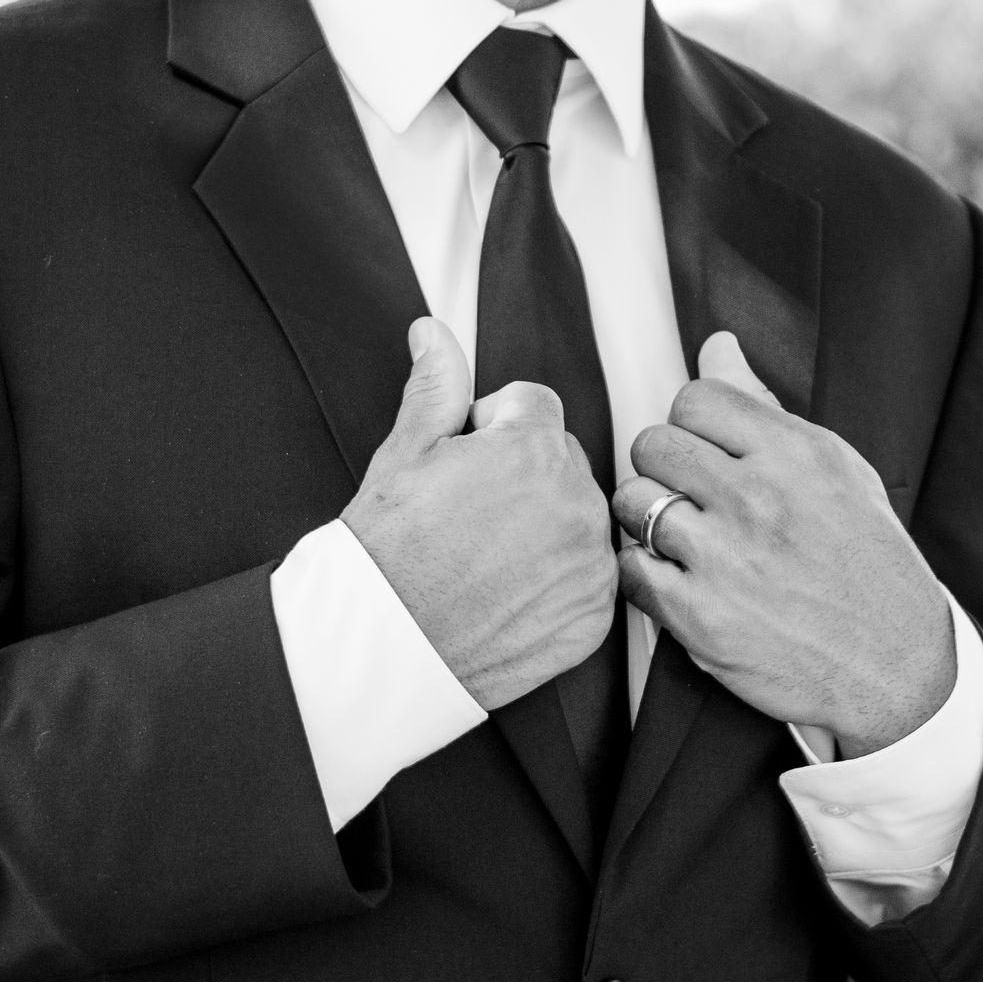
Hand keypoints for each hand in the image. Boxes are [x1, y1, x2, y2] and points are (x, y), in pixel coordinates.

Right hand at [344, 318, 618, 712]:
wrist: (387, 647)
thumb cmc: (388, 554)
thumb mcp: (403, 456)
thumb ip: (436, 388)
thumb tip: (434, 334)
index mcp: (532, 449)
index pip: (535, 406)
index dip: (494, 429)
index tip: (467, 464)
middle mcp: (575, 500)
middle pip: (563, 459)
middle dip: (525, 474)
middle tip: (471, 515)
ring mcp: (589, 561)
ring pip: (580, 516)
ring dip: (546, 525)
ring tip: (487, 557)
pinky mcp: (595, 612)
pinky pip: (588, 575)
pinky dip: (559, 580)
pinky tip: (510, 591)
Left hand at [613, 331, 953, 756]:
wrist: (895, 665)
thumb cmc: (867, 561)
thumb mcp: (837, 471)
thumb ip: (766, 408)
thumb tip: (716, 345)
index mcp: (795, 454)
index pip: (695, 398)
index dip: (691, 425)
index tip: (708, 455)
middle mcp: (758, 499)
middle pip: (652, 443)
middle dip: (662, 467)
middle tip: (689, 497)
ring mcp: (725, 559)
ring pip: (634, 502)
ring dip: (647, 519)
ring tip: (682, 540)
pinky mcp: (700, 617)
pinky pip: (630, 568)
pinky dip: (643, 574)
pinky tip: (677, 581)